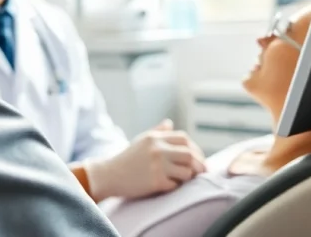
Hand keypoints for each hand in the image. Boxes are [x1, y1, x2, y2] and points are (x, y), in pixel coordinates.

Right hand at [85, 119, 205, 200]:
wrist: (109, 175)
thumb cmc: (127, 159)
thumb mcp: (141, 140)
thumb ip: (157, 132)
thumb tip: (170, 123)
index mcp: (154, 138)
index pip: (184, 139)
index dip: (195, 149)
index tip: (197, 158)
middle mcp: (157, 149)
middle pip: (189, 154)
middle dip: (199, 164)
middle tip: (202, 172)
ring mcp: (157, 165)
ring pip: (186, 171)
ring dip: (188, 177)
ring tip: (183, 179)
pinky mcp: (155, 181)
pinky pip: (175, 185)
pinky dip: (175, 186)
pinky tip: (169, 185)